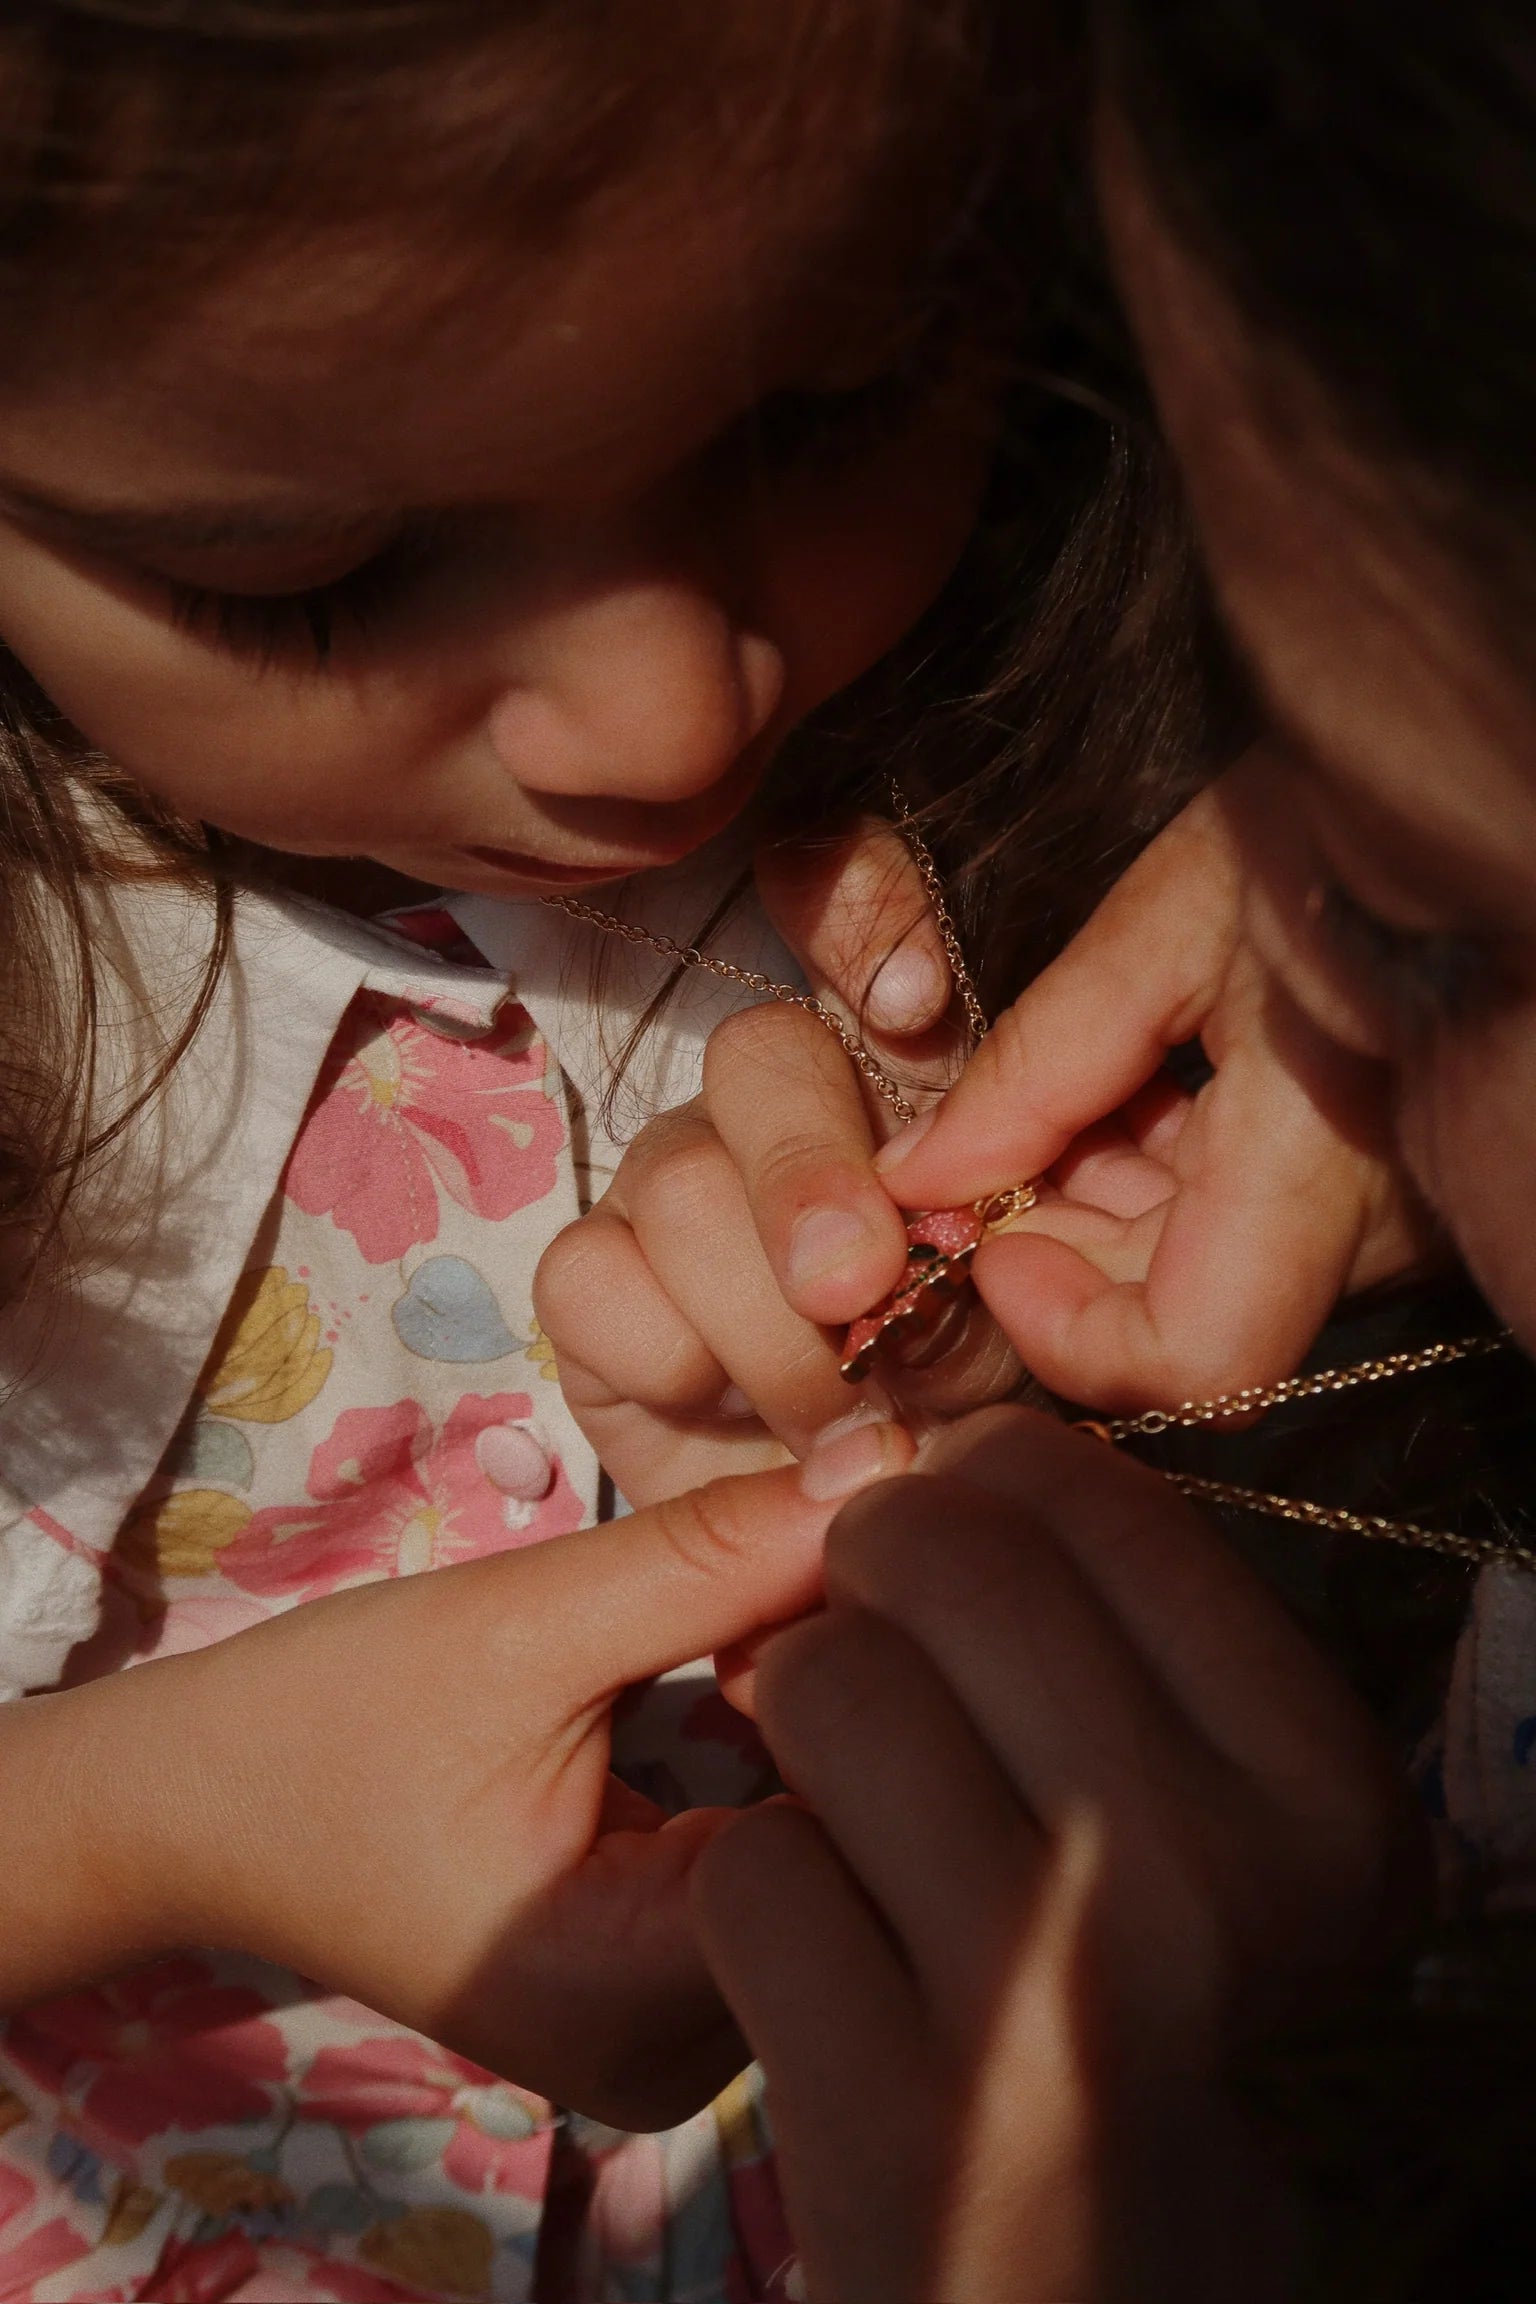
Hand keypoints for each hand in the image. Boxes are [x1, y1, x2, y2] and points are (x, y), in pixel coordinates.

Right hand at [0, 1427, 910, 2130]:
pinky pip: (787, 1871)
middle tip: (860, 1544)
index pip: (860, 1837)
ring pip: (839, 1864)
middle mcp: (685, 2065)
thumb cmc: (330, 1718)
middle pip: (866, 1861)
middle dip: (876, 1692)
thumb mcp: (520, 1621)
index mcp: (635, 1998)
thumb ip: (708, 1556)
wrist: (201, 1809)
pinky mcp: (673, 2001)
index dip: (888, 1675)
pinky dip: (791, 1760)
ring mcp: (683, 2048)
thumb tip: (890, 1464)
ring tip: (811, 1591)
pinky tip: (771, 1659)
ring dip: (840, 1720)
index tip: (882, 1544)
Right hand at [536, 820, 1009, 1506]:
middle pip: (762, 1059)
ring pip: (682, 1179)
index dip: (867, 919)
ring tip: (835, 1422)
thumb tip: (908, 1239)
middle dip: (814, 1182)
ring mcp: (669, 1180)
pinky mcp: (589, 1276)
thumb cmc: (946, 1402)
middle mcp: (771, 1109)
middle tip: (859, 1294)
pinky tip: (721, 1410)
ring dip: (766, 1322)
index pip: (855, 915)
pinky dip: (669, 1358)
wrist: (838, 1521)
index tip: (914, 1004)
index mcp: (895, 1084)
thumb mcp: (1013, 1321)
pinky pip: (591, 1275)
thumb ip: (988, 1249)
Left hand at [694, 1408, 1414, 2301]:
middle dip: (863, 1568)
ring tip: (836, 1786)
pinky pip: (752, 1870)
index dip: (973, 1484)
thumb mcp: (1205, 1819)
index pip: (1088, 1501)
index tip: (953, 1537)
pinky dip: (756, 1888)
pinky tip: (820, 1943)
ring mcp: (1052, 2014)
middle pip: (943, 1557)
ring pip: (830, 1688)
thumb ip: (1112, 1627)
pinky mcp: (897, 2119)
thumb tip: (929, 1440)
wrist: (1077, 2286)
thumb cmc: (1130, 1987)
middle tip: (862, 1633)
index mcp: (1319, 1799)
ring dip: (792, 1719)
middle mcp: (1212, 1896)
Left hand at [873, 775, 1436, 1408]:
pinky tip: (1133, 1092)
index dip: (1068, 1330)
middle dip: (1056, 1245)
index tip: (991, 1235)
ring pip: (1201, 1278)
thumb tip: (920, 1182)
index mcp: (1323, 1156)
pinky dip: (1163, 1185)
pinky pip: (1246, 1235)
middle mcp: (1375, 1224)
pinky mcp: (1383, 1201)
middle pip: (1175, 1319)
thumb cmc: (1326, 837)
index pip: (1199, 1363)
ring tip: (1073, 1085)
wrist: (1441, 810)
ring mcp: (1386, 1221)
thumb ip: (1036, 1070)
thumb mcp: (1163, 925)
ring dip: (1102, 1208)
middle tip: (983, 1143)